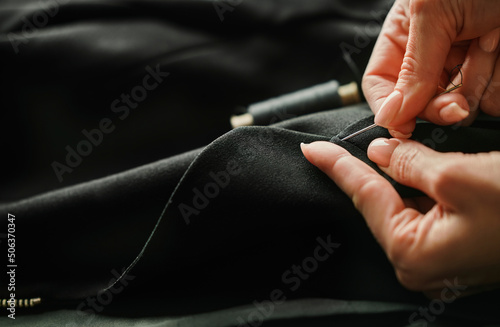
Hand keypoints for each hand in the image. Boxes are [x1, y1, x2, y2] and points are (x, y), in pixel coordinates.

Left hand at [301, 140, 499, 295]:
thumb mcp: (458, 176)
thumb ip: (408, 163)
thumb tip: (380, 152)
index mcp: (412, 252)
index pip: (363, 196)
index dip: (334, 167)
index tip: (311, 150)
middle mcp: (419, 265)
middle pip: (379, 204)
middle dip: (363, 171)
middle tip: (337, 148)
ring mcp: (438, 261)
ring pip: (401, 207)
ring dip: (393, 177)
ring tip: (382, 152)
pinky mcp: (455, 250)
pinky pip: (423, 214)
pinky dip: (416, 188)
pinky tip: (413, 169)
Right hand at [363, 0, 499, 136]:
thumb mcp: (432, 13)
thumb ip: (412, 68)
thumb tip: (389, 115)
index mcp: (402, 39)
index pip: (380, 86)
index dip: (390, 110)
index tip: (404, 127)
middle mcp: (429, 56)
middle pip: (419, 105)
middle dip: (437, 106)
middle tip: (455, 105)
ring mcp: (461, 65)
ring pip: (457, 105)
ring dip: (475, 87)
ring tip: (487, 48)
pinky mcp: (491, 72)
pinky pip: (489, 99)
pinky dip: (497, 84)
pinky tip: (498, 48)